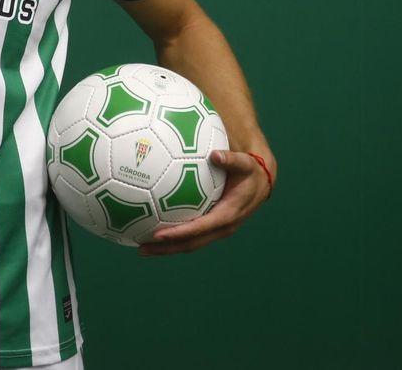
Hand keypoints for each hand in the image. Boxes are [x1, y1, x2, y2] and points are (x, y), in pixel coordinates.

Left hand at [138, 150, 270, 256]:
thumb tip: (216, 154)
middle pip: (191, 243)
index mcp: (228, 215)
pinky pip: (191, 236)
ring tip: (141, 247)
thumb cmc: (249, 172)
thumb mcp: (245, 164)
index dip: (180, 233)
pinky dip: (173, 238)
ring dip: (167, 248)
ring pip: (190, 244)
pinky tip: (152, 231)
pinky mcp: (211, 227)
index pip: (201, 228)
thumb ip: (232, 159)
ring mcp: (216, 230)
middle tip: (142, 248)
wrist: (260, 184)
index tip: (159, 234)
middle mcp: (222, 227)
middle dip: (167, 248)